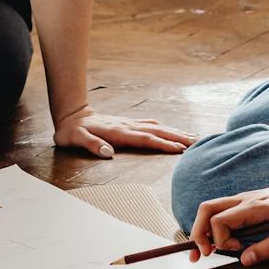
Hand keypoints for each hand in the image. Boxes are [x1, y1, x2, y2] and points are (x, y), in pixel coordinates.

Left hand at [52, 105, 194, 158]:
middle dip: (178, 137)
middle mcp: (128, 126)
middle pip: (158, 131)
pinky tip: (171, 130)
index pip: (146, 139)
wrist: (71, 115)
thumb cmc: (73, 131)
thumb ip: (92, 145)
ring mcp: (129, 123)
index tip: (181, 149)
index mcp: (119, 133)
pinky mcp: (128, 123)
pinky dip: (164, 128)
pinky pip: (151, 125)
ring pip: (157, 127)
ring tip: (192, 137)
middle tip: (198, 143)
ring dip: (175, 132)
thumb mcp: (76, 138)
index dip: (164, 144)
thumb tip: (108, 153)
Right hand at [188, 162, 268, 265]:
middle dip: (198, 233)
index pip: (219, 221)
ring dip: (201, 229)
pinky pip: (220, 211)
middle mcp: (243, 200)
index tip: (235, 250)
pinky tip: (218, 241)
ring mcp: (242, 200)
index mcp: (253, 207)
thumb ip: (268, 247)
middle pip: (206, 210)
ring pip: (210, 208)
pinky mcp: (244, 203)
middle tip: (201, 255)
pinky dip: (211, 225)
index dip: (220, 240)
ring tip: (204, 251)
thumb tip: (244, 261)